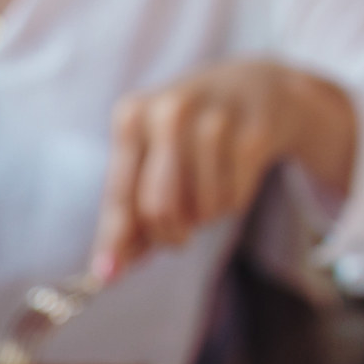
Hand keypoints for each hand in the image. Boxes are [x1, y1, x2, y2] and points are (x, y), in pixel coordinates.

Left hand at [92, 60, 356, 280]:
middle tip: (178, 232)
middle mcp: (169, 111)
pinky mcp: (253, 135)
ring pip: (200, 211)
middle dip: (168, 234)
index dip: (114, 241)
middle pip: (158, 210)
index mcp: (132, 116)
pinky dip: (231, 203)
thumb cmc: (190, 131)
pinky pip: (233, 202)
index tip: (104, 276)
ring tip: (208, 187)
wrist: (258, 86)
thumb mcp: (150, 156)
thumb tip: (107, 271)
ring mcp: (214, 120)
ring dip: (204, 217)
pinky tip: (233, 174)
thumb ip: (128, 212)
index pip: (120, 196)